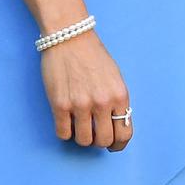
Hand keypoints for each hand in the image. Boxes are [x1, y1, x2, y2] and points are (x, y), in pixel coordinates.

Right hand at [41, 31, 131, 150]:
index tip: (114, 146)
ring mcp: (80, 105)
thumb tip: (115, 125)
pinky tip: (67, 122)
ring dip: (82, 138)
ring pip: (83, 141)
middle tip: (95, 135)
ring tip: (80, 126)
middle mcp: (102, 102)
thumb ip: (117, 101)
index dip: (119, 144)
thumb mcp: (115, 78)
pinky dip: (65, 133)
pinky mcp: (60, 105)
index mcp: (120, 95)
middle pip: (104, 141)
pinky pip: (63, 134)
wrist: (71, 38)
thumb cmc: (94, 57)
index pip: (124, 132)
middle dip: (100, 142)